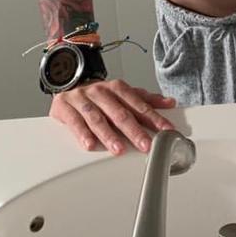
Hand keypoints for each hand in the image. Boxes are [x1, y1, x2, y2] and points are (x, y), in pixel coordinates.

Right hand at [49, 78, 177, 153]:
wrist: (68, 87)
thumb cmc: (99, 96)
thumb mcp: (123, 94)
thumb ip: (145, 100)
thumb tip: (170, 103)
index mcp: (118, 88)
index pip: (139, 104)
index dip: (153, 118)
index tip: (165, 130)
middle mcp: (102, 92)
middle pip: (120, 113)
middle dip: (134, 130)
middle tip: (145, 145)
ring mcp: (83, 99)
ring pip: (98, 118)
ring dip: (109, 135)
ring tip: (119, 149)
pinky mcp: (66, 108)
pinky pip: (75, 122)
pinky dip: (82, 133)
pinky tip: (90, 145)